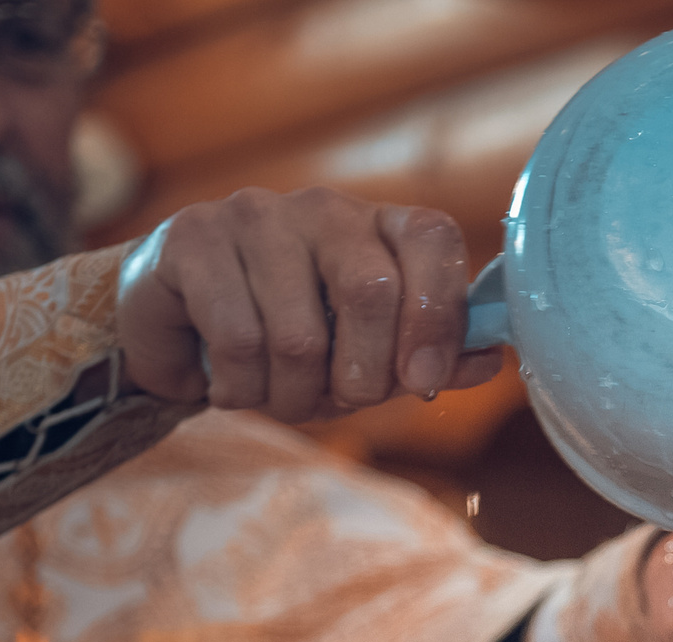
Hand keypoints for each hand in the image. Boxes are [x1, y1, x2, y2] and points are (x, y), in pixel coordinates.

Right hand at [118, 187, 501, 421]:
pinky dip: (241, 389)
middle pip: (370, 291)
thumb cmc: (293, 343)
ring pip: (299, 335)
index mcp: (381, 228)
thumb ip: (431, 359)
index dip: (437, 316)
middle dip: (361, 376)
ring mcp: (256, 214)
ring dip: (292, 396)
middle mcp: (325, 208)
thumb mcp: (371, 359)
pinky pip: (237, 341)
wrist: (182, 328)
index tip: (421, 383)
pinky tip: (232, 385)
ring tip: (277, 394)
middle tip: (339, 401)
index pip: (435, 240)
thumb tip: (491, 360)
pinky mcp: (193, 237)